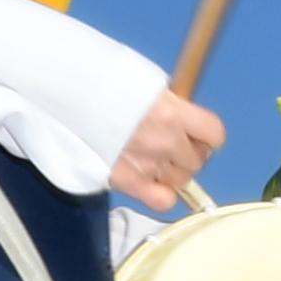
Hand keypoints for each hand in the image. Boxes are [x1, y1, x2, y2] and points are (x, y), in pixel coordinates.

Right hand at [111, 90, 225, 212]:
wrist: (66, 91)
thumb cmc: (100, 80)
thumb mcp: (145, 82)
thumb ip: (169, 104)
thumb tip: (182, 114)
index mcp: (172, 112)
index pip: (214, 134)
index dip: (207, 135)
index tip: (199, 134)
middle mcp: (164, 140)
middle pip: (197, 160)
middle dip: (187, 154)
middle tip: (172, 146)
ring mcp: (146, 163)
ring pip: (181, 181)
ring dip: (173, 173)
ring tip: (155, 161)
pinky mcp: (127, 180)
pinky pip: (163, 199)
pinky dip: (161, 193)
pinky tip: (151, 182)